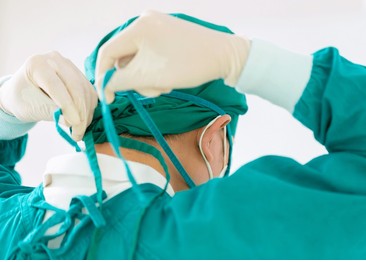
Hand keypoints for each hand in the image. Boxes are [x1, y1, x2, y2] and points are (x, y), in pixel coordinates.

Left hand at [0, 51, 97, 140]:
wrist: (25, 92)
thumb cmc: (23, 99)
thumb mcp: (32, 107)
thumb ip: (52, 112)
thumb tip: (73, 121)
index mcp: (37, 64)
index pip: (56, 85)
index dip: (67, 106)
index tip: (74, 124)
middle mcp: (55, 59)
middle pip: (75, 86)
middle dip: (80, 112)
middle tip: (79, 132)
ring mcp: (69, 65)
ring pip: (86, 90)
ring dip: (87, 112)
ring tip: (80, 130)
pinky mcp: (79, 74)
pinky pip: (90, 92)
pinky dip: (89, 108)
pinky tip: (84, 120)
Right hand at [95, 10, 249, 102]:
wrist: (225, 56)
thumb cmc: (188, 65)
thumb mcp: (151, 76)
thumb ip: (122, 81)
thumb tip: (105, 86)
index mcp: (138, 27)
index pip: (108, 53)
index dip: (104, 77)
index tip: (108, 98)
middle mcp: (145, 23)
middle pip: (124, 58)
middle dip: (136, 80)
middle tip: (154, 91)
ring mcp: (157, 28)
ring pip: (139, 60)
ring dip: (148, 78)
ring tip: (166, 85)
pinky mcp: (168, 35)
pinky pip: (151, 56)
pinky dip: (156, 71)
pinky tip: (171, 78)